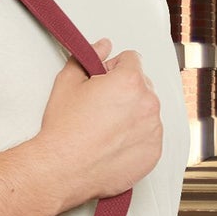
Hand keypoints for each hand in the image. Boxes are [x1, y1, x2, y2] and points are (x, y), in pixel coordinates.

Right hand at [38, 36, 162, 207]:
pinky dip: (136, 138)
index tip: (102, 82)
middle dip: (125, 91)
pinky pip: (149, 136)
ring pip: (146, 111)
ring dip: (131, 114)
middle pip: (142, 85)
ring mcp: (153, 130)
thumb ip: (89, 57)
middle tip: (100, 107)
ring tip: (105, 128)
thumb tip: (103, 46)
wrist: (62, 169)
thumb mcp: (67, 82)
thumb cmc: (64, 130)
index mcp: (130, 81)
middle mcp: (148, 104)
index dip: (113, 68)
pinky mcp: (153, 152)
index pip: (132, 59)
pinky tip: (113, 143)